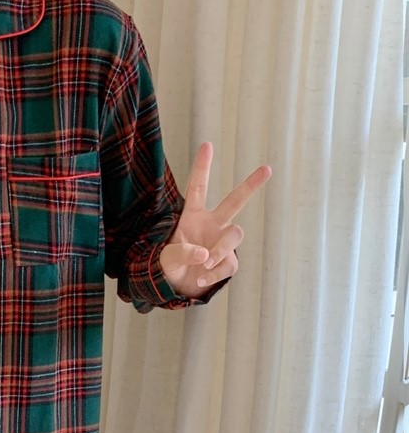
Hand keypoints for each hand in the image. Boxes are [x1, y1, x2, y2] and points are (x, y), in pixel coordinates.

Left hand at [160, 141, 271, 298]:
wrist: (177, 287)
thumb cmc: (169, 266)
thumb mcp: (166, 258)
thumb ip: (181, 253)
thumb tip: (205, 255)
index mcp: (192, 216)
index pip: (198, 188)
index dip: (202, 167)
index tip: (207, 145)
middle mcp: (211, 224)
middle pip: (234, 201)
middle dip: (250, 186)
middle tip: (267, 168)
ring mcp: (222, 242)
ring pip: (235, 234)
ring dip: (222, 249)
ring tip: (204, 263)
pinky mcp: (228, 261)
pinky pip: (230, 263)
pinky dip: (215, 273)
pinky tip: (200, 278)